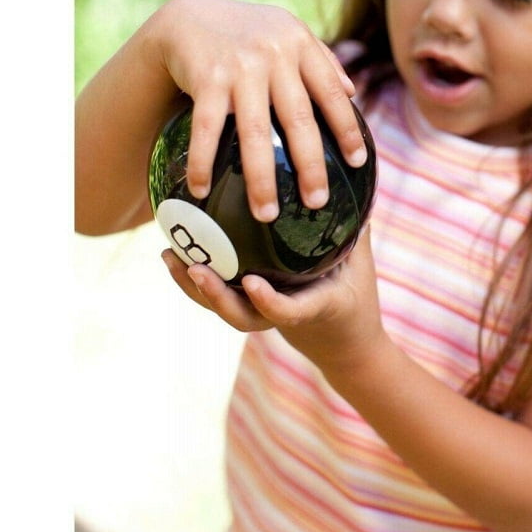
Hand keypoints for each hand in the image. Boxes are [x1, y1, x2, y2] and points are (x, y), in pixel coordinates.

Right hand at [153, 0, 368, 220]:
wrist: (188, 16)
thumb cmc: (248, 33)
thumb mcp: (287, 32)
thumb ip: (320, 59)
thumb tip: (353, 93)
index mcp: (299, 45)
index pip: (331, 92)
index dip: (346, 128)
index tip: (357, 162)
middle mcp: (274, 55)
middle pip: (298, 120)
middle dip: (310, 166)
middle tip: (317, 203)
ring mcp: (239, 67)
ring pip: (254, 133)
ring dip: (260, 178)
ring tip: (266, 214)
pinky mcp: (206, 78)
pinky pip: (207, 128)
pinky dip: (203, 161)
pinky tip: (200, 190)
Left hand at [163, 227, 384, 365]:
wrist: (346, 346)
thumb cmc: (357, 301)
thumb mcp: (361, 267)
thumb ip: (358, 231)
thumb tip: (360, 184)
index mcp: (314, 308)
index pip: (289, 311)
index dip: (270, 303)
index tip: (254, 284)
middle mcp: (282, 316)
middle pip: (243, 317)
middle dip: (216, 297)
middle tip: (195, 269)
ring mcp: (263, 316)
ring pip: (225, 309)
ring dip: (193, 288)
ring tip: (170, 256)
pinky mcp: (252, 310)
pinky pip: (222, 297)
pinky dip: (197, 279)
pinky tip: (177, 254)